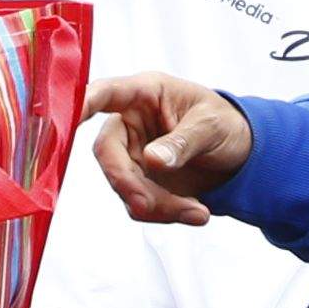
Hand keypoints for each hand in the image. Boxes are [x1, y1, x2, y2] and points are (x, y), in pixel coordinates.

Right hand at [84, 71, 252, 223]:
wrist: (240, 154)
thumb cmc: (224, 123)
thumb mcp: (212, 125)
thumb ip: (183, 141)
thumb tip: (152, 160)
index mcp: (145, 93)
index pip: (106, 93)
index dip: (82, 104)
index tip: (68, 118)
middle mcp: (130, 123)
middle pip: (107, 152)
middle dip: (127, 182)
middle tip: (148, 205)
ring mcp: (132, 155)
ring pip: (123, 186)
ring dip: (156, 205)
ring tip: (198, 211)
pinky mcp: (140, 182)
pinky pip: (138, 204)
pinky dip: (164, 214)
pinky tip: (196, 212)